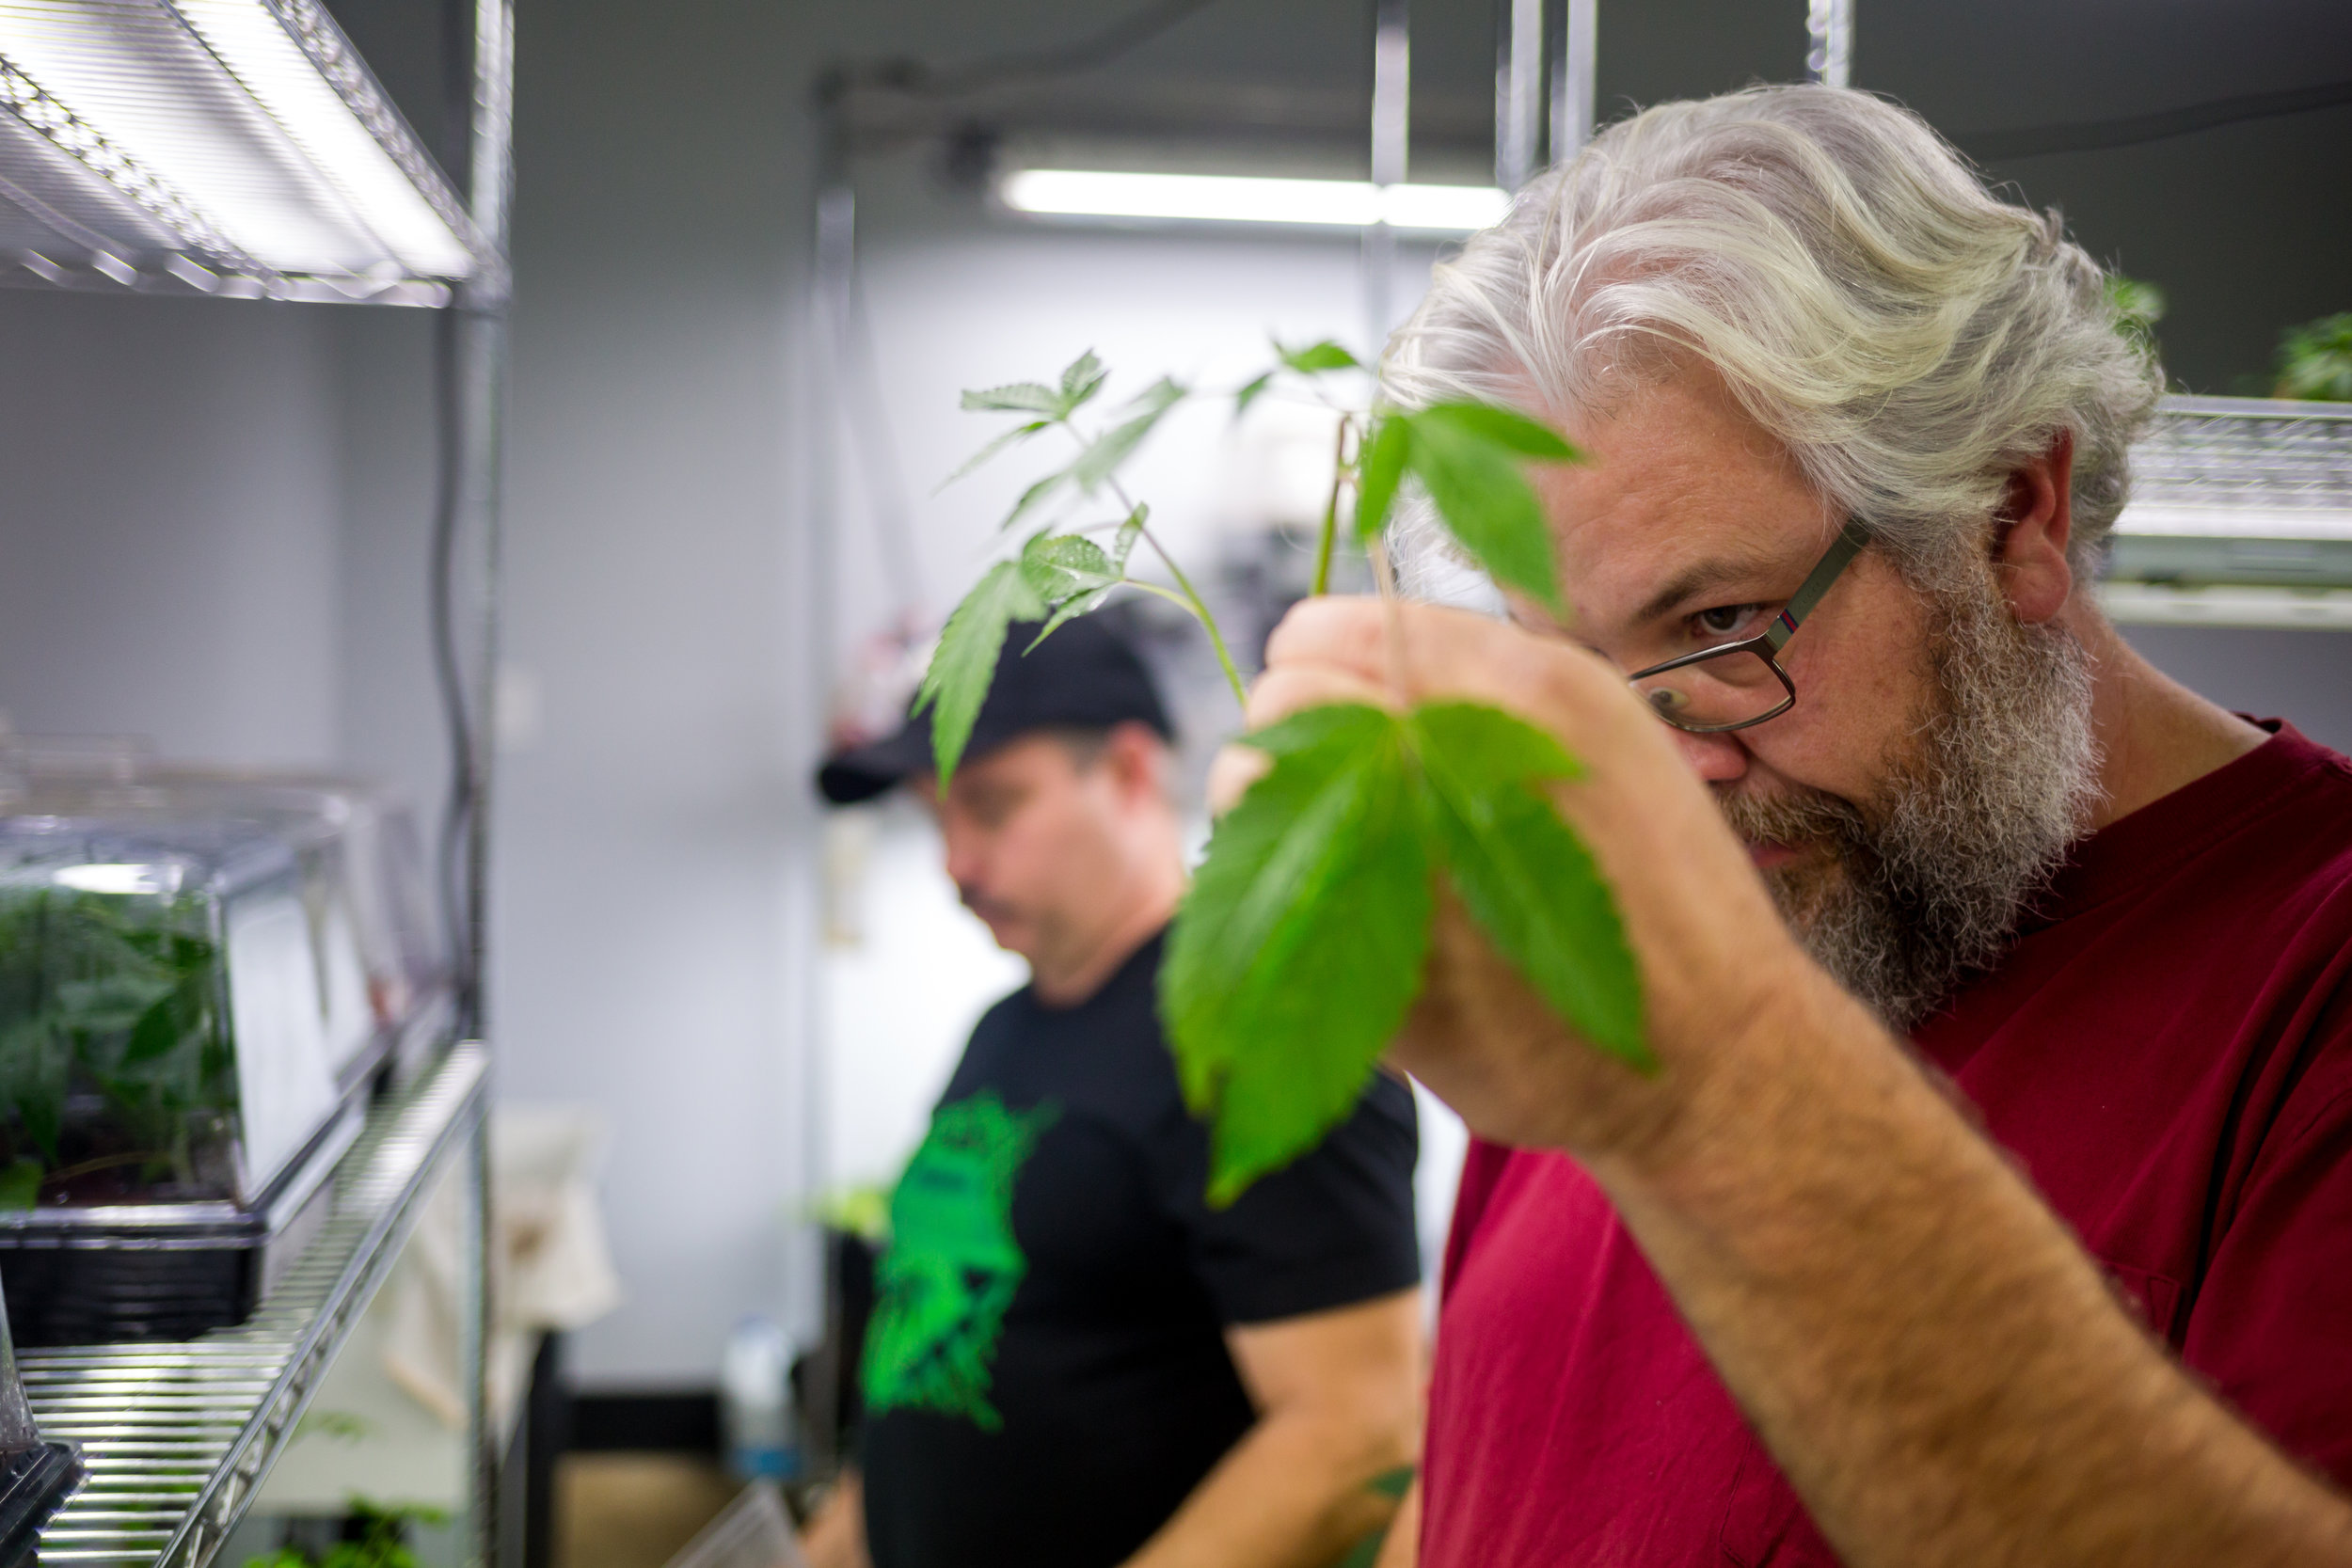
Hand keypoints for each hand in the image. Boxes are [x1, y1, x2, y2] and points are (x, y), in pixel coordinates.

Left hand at [1219, 597, 1823, 1168]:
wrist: (1714, 1050)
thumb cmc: (1655, 889)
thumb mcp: (1600, 736)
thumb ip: (1479, 685)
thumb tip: (1356, 662)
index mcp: (1523, 681)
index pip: (1322, 627)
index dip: (1315, 668)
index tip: (1336, 712)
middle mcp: (1460, 752)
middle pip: (1280, 700)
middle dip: (1288, 742)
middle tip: (1327, 791)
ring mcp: (1408, 854)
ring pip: (1245, 789)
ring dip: (1266, 817)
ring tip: (1325, 853)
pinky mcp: (1376, 963)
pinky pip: (1258, 899)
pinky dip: (1277, 904)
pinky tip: (1342, 923)